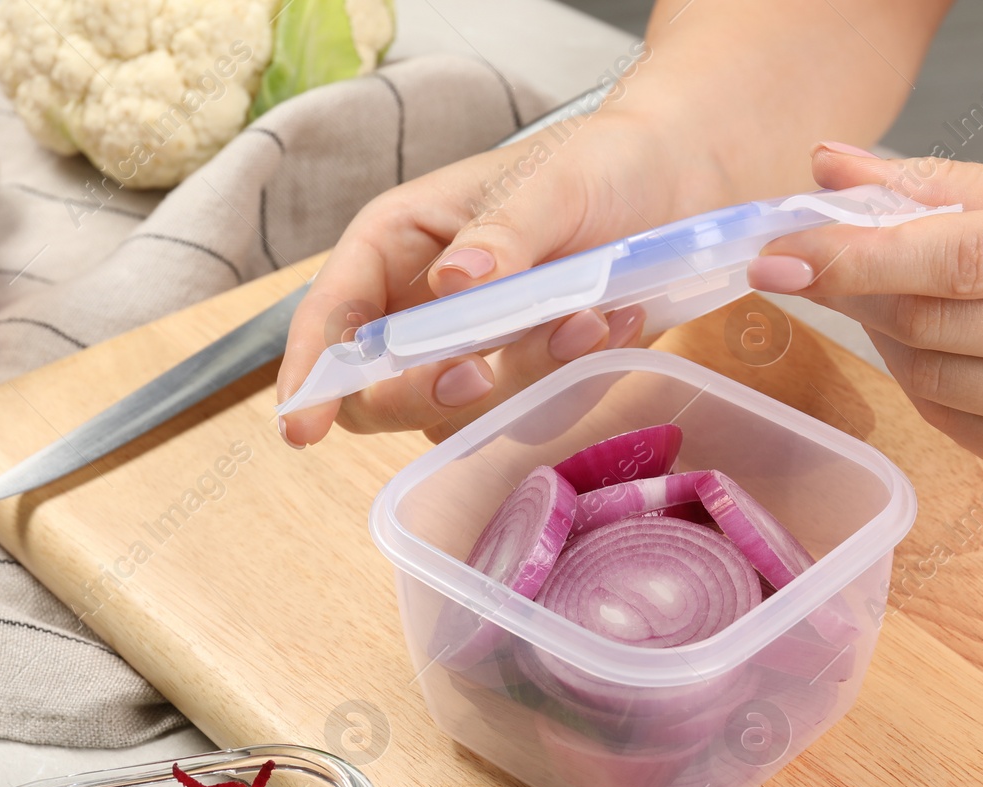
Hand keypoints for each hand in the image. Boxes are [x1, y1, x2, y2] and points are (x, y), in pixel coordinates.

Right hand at [275, 113, 729, 445]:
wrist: (678, 180)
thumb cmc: (598, 162)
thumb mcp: (551, 185)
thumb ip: (503, 235)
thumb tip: (452, 284)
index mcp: (395, 242)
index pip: (332, 318)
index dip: (312, 375)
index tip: (304, 427)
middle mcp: (419, 304)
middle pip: (375, 388)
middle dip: (421, 391)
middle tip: (480, 373)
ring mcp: (469, 348)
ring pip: (453, 410)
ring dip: (519, 377)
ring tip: (588, 317)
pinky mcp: (523, 376)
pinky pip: (526, 408)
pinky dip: (568, 377)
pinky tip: (613, 322)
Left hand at [748, 147, 982, 492]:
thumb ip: (946, 183)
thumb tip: (827, 167)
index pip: (960, 257)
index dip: (857, 257)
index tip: (780, 252)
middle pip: (935, 323)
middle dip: (865, 292)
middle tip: (836, 265)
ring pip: (934, 381)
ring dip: (894, 340)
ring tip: (914, 305)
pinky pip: (958, 427)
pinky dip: (930, 385)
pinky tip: (951, 354)